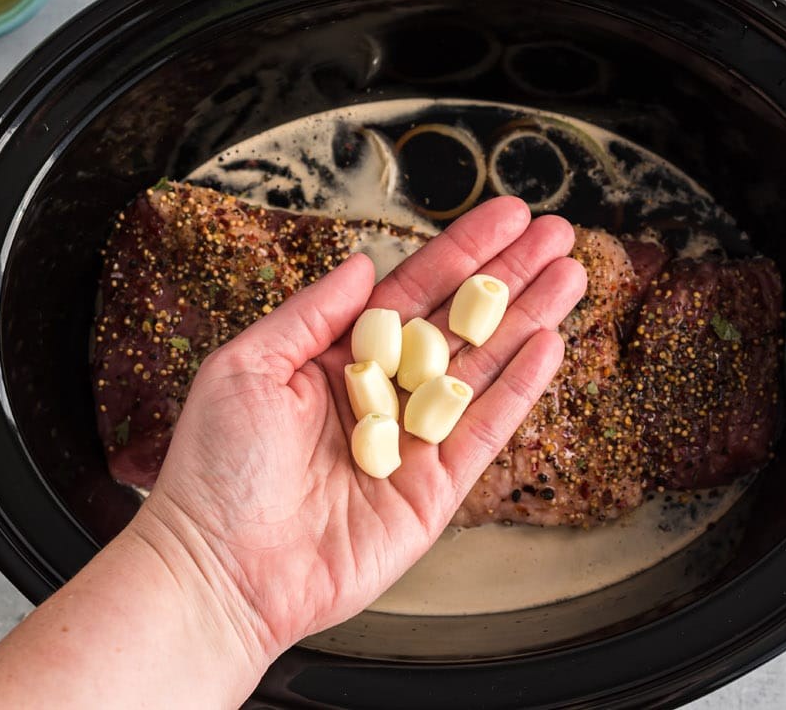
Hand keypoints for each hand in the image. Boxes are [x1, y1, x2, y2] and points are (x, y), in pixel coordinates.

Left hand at [134, 197, 585, 668]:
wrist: (219, 570)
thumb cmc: (214, 471)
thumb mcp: (247, 366)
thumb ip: (312, 313)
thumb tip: (363, 263)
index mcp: (336, 359)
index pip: (412, 290)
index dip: (461, 252)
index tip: (505, 216)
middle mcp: (382, 394)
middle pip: (461, 322)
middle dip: (511, 277)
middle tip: (558, 235)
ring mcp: (412, 442)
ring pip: (484, 369)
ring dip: (530, 320)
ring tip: (571, 275)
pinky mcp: (433, 491)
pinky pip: (485, 432)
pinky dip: (518, 389)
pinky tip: (547, 344)